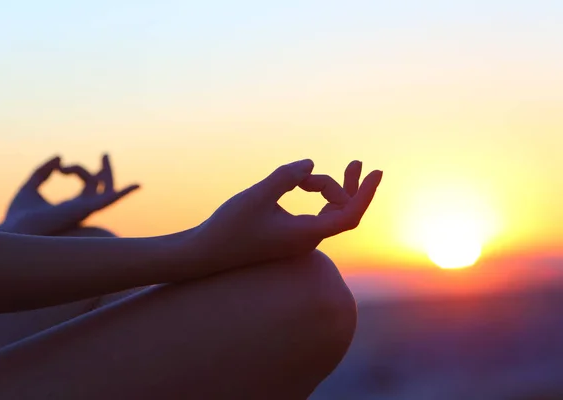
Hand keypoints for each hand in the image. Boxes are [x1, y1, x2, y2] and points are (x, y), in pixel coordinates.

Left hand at [0, 154, 139, 235]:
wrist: (16, 229)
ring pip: (104, 189)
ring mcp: (85, 210)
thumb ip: (42, 171)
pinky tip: (137, 185)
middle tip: (104, 153)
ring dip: (105, 172)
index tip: (59, 166)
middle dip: (102, 170)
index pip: (85, 185)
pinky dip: (124, 193)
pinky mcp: (85, 209)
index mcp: (71, 206)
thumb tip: (59, 157)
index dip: (76, 170)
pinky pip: (109, 200)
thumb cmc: (19, 215)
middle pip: (100, 187)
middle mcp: (82, 209)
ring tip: (103, 155)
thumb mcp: (31, 186)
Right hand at [195, 159, 381, 270]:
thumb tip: (311, 164)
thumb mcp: (257, 196)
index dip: (365, 194)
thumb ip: (286, 178)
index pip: (348, 215)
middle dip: (350, 187)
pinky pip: (317, 217)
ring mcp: (299, 241)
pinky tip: (306, 184)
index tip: (376, 172)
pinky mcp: (289, 238)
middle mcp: (307, 240)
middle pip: (343, 212)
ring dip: (330, 190)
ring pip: (330, 214)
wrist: (206, 254)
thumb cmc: (229, 227)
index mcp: (305, 234)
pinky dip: (319, 199)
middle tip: (357, 162)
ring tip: (317, 174)